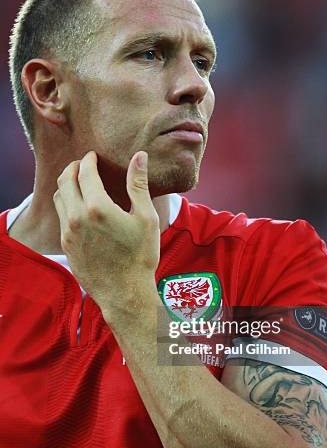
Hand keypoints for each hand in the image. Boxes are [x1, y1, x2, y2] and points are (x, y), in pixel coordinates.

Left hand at [53, 151, 159, 310]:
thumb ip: (138, 184)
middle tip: (82, 164)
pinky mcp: (66, 245)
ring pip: (59, 198)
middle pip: (65, 181)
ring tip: (78, 182)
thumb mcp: (146, 217)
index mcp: (97, 207)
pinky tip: (79, 207)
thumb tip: (140, 156)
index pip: (85, 172)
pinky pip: (61, 217)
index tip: (93, 155)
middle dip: (72, 168)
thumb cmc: (140, 256)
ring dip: (66, 185)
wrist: (125, 292)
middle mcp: (77, 218)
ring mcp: (68, 233)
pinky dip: (67, 204)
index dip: (88, 160)